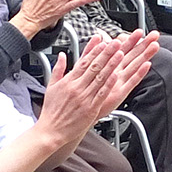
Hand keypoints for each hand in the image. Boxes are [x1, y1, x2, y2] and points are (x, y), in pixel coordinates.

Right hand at [36, 31, 161, 140]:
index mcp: (68, 81)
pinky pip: (101, 94)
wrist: (51, 130)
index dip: (94, 50)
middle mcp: (77, 87)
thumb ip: (58, 69)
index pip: (83, 61)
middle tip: (116, 43)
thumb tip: (62, 55)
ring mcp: (85, 98)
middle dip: (106, 53)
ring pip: (100, 78)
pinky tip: (116, 76)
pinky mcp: (90, 109)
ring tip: (120, 55)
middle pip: (94, 67)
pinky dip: (109, 84)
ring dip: (111, 65)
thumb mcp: (51, 86)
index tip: (102, 41)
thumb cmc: (52, 110)